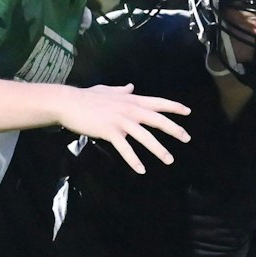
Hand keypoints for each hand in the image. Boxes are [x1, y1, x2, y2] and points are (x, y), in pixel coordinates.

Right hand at [56, 83, 191, 172]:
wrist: (68, 102)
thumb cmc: (86, 97)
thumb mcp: (107, 90)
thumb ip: (121, 90)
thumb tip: (130, 86)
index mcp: (131, 100)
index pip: (158, 102)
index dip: (174, 107)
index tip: (188, 112)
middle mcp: (130, 109)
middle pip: (157, 120)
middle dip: (174, 129)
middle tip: (187, 138)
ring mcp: (120, 121)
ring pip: (145, 137)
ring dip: (159, 150)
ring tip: (169, 160)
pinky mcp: (110, 131)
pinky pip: (125, 148)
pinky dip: (134, 160)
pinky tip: (141, 170)